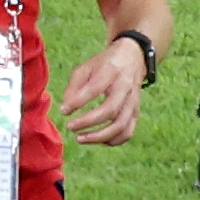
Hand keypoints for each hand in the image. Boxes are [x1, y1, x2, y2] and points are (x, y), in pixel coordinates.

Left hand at [54, 31, 149, 146]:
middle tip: (70, 127)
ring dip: (99, 136)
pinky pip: (127, 132)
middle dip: (88, 122)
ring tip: (80, 138)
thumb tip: (66, 109)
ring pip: (120, 126)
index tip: (63, 110)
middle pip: (110, 110)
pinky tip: (98, 140)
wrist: (131, 59)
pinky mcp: (135, 112)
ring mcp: (132, 102)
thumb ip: (74, 86)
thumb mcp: (86, 67)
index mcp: (111, 72)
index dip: (78, 102)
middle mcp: (125, 88)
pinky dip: (113, 140)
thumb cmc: (104, 65)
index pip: (95, 89)